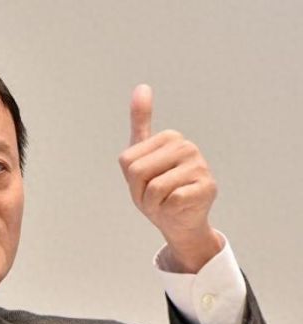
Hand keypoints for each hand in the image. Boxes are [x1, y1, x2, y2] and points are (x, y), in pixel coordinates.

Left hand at [118, 84, 222, 272]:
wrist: (178, 223)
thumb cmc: (156, 193)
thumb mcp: (138, 159)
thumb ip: (140, 123)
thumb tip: (142, 86)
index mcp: (170, 138)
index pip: (129, 163)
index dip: (132, 182)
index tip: (146, 183)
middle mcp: (187, 147)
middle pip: (138, 172)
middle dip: (141, 192)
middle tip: (156, 196)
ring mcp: (200, 166)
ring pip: (154, 188)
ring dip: (154, 203)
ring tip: (166, 202)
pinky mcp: (207, 187)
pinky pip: (171, 200)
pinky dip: (169, 210)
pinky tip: (180, 208)